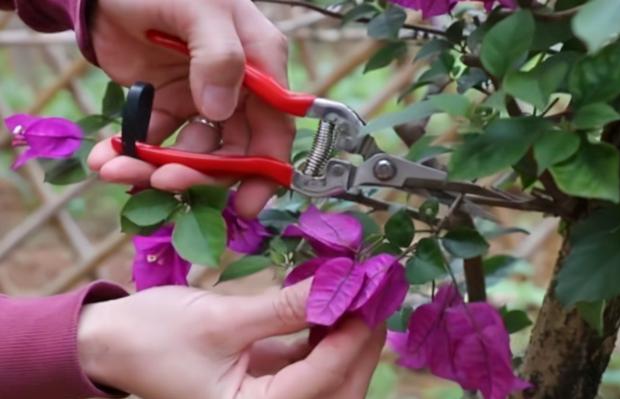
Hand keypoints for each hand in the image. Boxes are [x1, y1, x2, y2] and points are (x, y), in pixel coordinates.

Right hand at [77, 282, 384, 398]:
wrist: (112, 342)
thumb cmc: (153, 337)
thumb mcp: (221, 321)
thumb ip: (282, 308)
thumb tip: (335, 284)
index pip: (321, 380)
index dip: (352, 335)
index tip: (371, 294)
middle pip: (336, 387)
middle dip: (360, 342)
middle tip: (377, 295)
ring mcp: (268, 396)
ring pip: (328, 377)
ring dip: (347, 338)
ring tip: (361, 296)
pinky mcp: (265, 378)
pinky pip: (308, 363)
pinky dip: (324, 336)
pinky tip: (331, 304)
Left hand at [87, 0, 294, 217]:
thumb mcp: (200, 9)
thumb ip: (220, 55)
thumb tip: (219, 112)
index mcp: (260, 65)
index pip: (275, 128)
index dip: (265, 170)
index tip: (245, 205)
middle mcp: (238, 89)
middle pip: (233, 151)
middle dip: (198, 172)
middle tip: (160, 182)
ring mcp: (202, 99)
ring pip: (193, 152)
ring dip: (158, 167)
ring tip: (115, 169)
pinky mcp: (168, 104)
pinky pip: (157, 140)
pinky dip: (134, 154)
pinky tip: (107, 158)